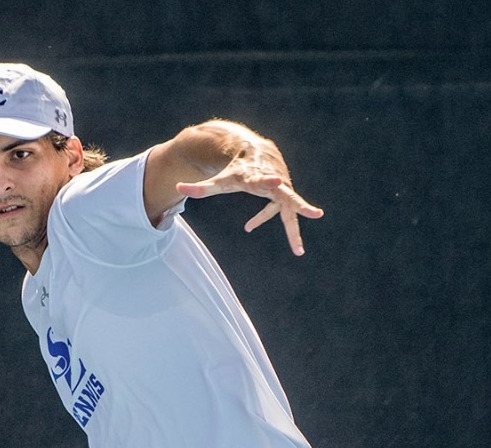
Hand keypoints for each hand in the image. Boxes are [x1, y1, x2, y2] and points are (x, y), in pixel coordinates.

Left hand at [175, 138, 323, 255]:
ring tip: (298, 251)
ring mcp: (281, 190)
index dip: (268, 181)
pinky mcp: (284, 195)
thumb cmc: (237, 169)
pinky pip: (280, 212)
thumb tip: (175, 188)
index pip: (263, 180)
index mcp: (256, 177)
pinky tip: (248, 228)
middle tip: (315, 213)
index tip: (276, 181)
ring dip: (293, 231)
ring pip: (291, 210)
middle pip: (287, 196)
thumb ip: (199, 187)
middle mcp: (273, 183)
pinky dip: (265, 219)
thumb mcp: (219, 180)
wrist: (256, 152)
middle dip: (299, 204)